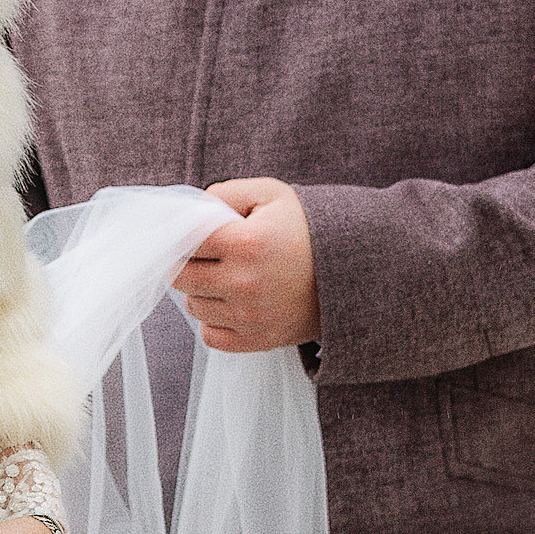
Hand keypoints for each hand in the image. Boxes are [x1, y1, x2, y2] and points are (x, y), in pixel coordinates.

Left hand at [174, 177, 320, 352]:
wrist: (354, 271)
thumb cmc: (306, 228)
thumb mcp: (270, 194)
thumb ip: (224, 193)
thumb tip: (191, 212)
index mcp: (245, 242)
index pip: (183, 241)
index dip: (182, 235)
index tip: (192, 235)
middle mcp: (245, 283)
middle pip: (180, 276)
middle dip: (187, 262)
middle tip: (207, 256)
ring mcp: (251, 316)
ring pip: (193, 306)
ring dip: (201, 292)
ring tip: (227, 278)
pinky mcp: (258, 340)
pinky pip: (211, 336)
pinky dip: (214, 321)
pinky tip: (232, 303)